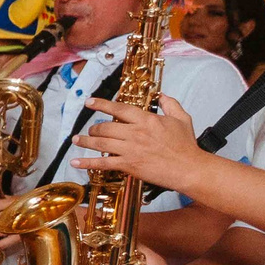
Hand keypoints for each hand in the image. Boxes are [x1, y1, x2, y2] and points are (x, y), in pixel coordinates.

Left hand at [77, 94, 200, 190]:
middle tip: (89, 129)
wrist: (189, 168)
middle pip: (105, 127)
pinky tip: (75, 162)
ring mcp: (130, 150)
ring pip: (101, 143)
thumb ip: (171, 104)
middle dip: (93, 128)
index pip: (119, 109)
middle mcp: (135, 133)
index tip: (89, 102)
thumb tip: (163, 96)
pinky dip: (87, 162)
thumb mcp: (182, 119)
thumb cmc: (186, 146)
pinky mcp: (129, 165)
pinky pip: (103, 163)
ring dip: (85, 141)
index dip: (102, 104)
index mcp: (147, 120)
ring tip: (76, 140)